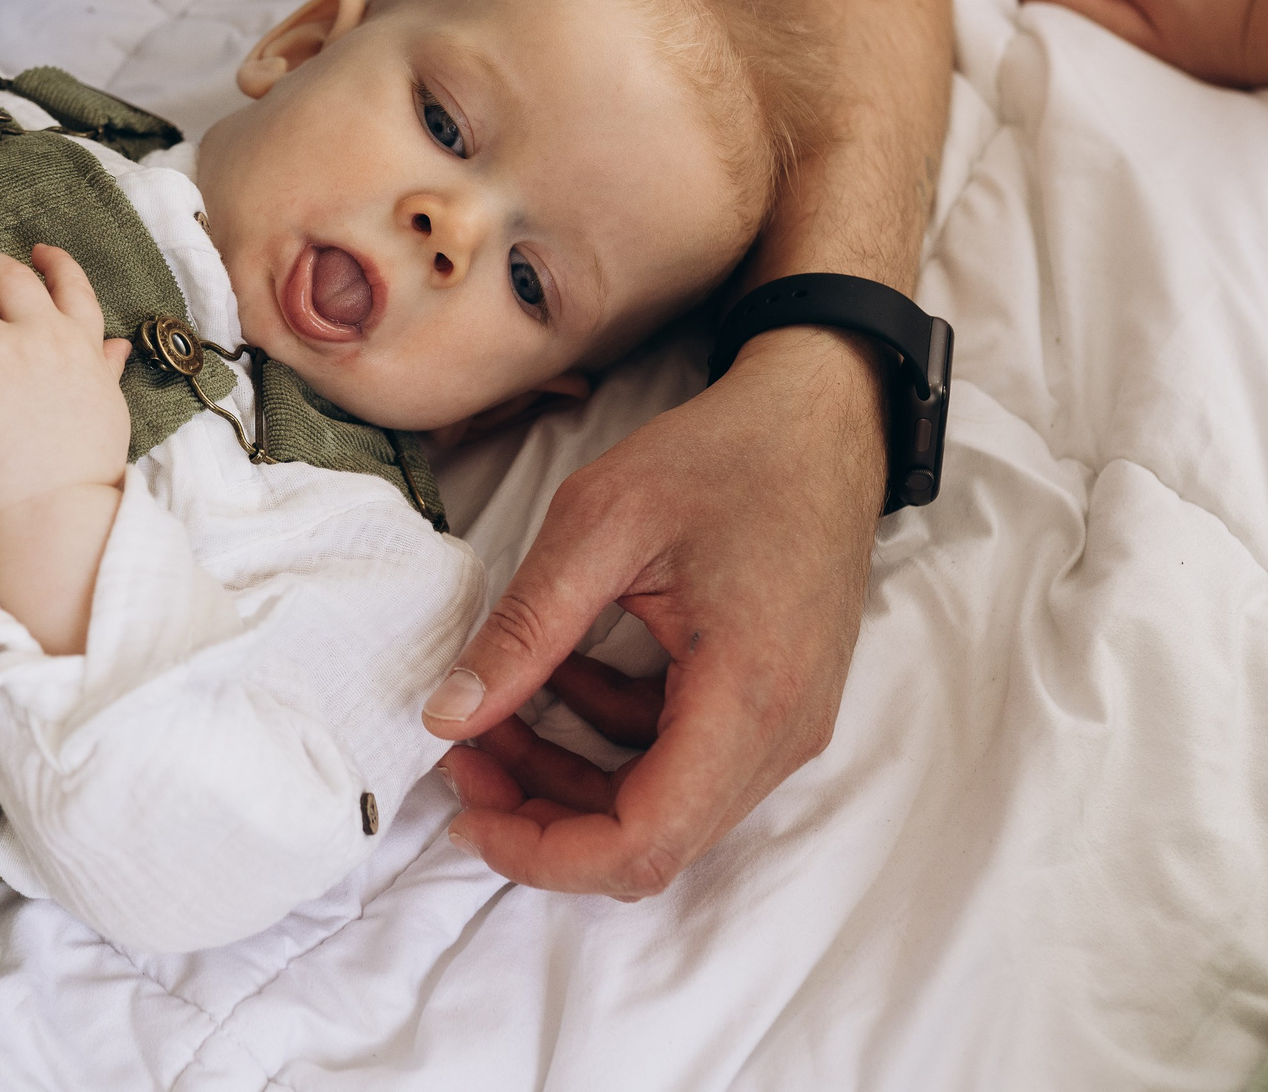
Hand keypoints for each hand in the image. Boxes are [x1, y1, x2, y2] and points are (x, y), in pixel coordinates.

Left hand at [0, 247, 132, 651]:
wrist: (54, 514)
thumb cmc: (80, 474)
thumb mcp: (107, 410)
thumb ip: (104, 371)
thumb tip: (115, 348)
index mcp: (79, 345)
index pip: (70, 285)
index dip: (53, 262)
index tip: (36, 252)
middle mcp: (41, 337)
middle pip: (4, 275)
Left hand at [428, 327, 878, 895]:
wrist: (821, 414)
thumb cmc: (726, 453)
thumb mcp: (600, 524)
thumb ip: (524, 628)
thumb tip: (446, 717)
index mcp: (749, 696)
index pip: (645, 843)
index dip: (544, 852)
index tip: (466, 812)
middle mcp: (781, 733)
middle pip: (649, 837)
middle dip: (542, 814)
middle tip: (460, 756)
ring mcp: (783, 724)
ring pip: (660, 804)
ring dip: (566, 775)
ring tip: (488, 713)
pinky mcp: (770, 704)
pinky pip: (679, 757)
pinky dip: (606, 734)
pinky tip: (558, 670)